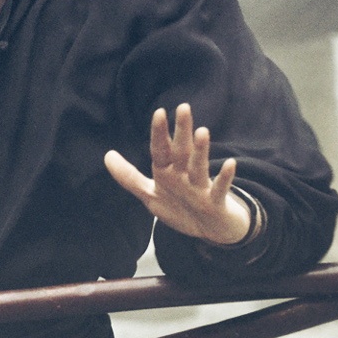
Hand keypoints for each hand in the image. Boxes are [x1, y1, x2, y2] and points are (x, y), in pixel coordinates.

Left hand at [104, 103, 252, 245]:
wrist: (211, 230)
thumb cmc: (181, 208)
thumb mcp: (150, 195)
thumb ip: (129, 177)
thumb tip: (107, 155)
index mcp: (168, 173)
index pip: (161, 150)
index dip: (159, 133)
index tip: (159, 112)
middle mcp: (184, 176)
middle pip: (182, 152)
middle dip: (182, 131)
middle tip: (183, 107)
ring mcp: (201, 188)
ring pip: (200, 167)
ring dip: (201, 151)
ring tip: (202, 132)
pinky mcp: (215, 202)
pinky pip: (220, 189)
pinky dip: (224, 178)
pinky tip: (230, 164)